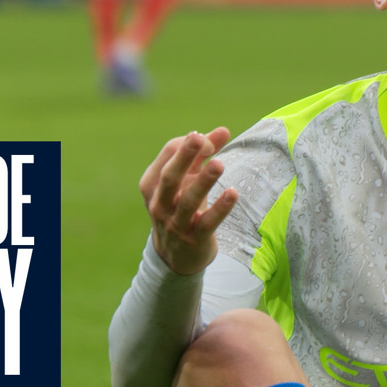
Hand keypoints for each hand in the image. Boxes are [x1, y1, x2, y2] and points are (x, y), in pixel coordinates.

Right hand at [139, 129, 238, 275]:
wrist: (175, 257)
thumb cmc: (181, 208)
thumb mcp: (188, 180)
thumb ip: (205, 154)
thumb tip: (223, 130)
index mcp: (153, 184)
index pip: (167, 155)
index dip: (188, 144)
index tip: (207, 139)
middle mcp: (160, 203)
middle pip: (170, 177)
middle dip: (184, 156)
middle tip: (199, 137)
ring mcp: (175, 223)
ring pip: (189, 200)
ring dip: (204, 181)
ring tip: (219, 164)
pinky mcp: (194, 239)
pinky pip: (207, 223)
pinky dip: (220, 208)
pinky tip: (233, 193)